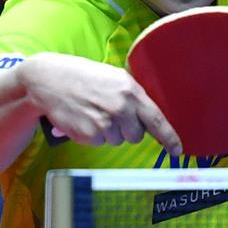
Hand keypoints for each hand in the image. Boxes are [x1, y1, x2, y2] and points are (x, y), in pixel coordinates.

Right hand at [19, 53, 181, 155]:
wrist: (50, 80)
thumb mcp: (113, 78)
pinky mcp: (90, 135)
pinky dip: (91, 135)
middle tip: (109, 113)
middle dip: (126, 129)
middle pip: (136, 135)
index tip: (178, 150)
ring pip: (117, 140)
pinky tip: (82, 118)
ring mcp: (105, 122)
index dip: (169, 137)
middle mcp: (121, 107)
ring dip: (107, 131)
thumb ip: (131, 96)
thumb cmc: (82, 77)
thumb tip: (146, 119)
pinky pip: (99, 142)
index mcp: (130, 90)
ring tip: (92, 111)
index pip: (156, 119)